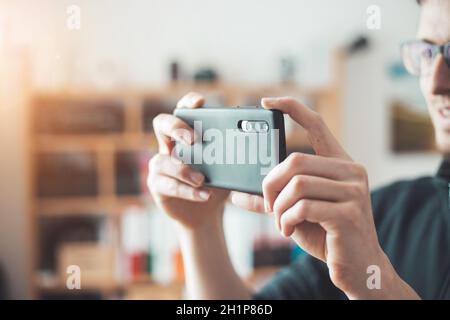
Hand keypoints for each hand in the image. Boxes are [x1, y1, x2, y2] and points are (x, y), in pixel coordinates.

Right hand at [148, 92, 228, 229]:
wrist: (205, 213)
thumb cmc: (217, 183)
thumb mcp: (227, 166)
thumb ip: (233, 153)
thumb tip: (255, 140)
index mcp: (186, 133)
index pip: (182, 109)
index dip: (188, 103)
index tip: (200, 103)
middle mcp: (169, 144)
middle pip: (161, 123)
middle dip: (176, 128)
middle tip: (194, 140)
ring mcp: (160, 164)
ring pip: (162, 160)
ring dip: (183, 169)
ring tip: (202, 179)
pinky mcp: (157, 185)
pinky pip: (167, 185)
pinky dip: (186, 190)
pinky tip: (204, 195)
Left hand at [231, 97, 418, 298]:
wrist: (358, 267)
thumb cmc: (327, 235)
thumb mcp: (296, 212)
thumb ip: (272, 198)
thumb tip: (236, 194)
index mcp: (339, 164)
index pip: (316, 124)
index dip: (292, 108)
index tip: (267, 101)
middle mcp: (351, 171)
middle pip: (294, 160)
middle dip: (271, 185)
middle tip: (268, 205)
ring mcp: (354, 191)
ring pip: (296, 184)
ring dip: (278, 207)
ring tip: (280, 222)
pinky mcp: (349, 213)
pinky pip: (303, 207)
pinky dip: (287, 220)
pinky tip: (289, 231)